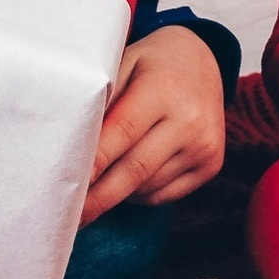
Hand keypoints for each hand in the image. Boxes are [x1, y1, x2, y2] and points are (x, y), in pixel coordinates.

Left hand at [83, 25, 225, 224]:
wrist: (202, 60)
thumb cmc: (151, 64)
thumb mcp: (123, 65)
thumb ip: (101, 103)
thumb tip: (71, 149)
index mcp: (163, 89)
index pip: (121, 132)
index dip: (93, 163)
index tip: (66, 186)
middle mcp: (189, 120)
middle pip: (134, 169)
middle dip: (98, 197)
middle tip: (68, 218)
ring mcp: (204, 145)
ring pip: (147, 187)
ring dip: (116, 193)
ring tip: (93, 191)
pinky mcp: (212, 164)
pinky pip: (164, 194)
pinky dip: (139, 194)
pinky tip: (126, 181)